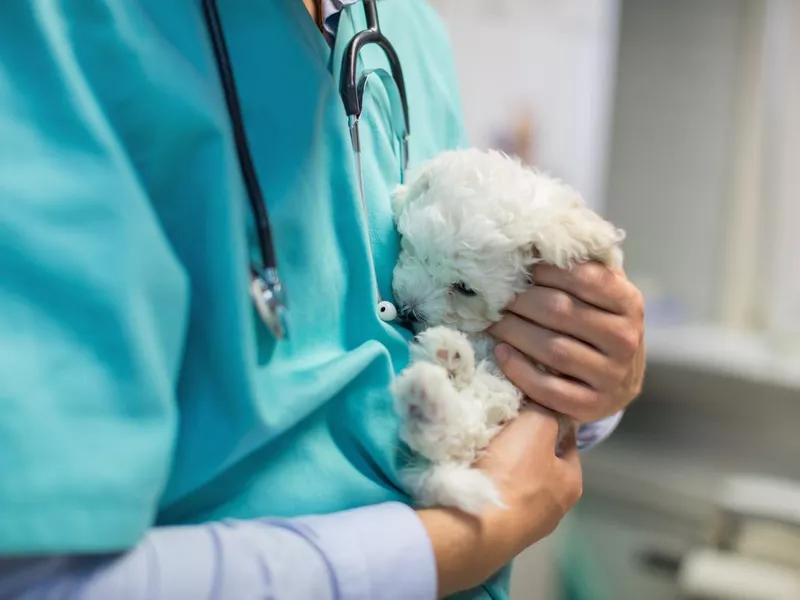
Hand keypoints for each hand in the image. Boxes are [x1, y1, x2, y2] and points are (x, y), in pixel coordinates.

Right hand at [417, 405, 581, 595]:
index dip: (550, 419)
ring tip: (482, 446)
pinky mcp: (496, 533)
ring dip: (501, 465)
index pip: (567, 440)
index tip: (529, 405)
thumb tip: (540, 403)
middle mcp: (554, 508)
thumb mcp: (536, 426)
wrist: (474, 525)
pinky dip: (485, 483)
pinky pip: (494, 497)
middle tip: (502, 424)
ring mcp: (524, 525)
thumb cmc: (512, 473)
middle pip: (539, 462)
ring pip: (515, 481)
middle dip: (522, 443)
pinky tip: (471, 472)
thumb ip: (544, 410)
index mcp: (572, 482)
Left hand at [489, 262, 644, 422]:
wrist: (618, 382)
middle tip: (494, 295)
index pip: (585, 278)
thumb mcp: (602, 292)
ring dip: (514, 332)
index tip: (521, 266)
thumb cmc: (599, 325)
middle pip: (561, 312)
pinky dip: (519, 370)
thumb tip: (552, 222)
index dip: (547, 270)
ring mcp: (611, 376)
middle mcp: (626, 339)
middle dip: (521, 301)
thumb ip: (584, 262)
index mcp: (630, 303)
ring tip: (491, 320)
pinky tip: (501, 352)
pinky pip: (548, 389)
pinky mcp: (592, 407)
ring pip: (553, 350)